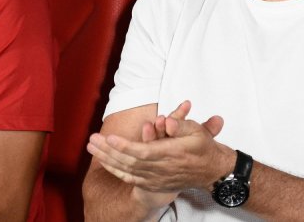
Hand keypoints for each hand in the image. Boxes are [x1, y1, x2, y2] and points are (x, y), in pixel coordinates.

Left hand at [88, 100, 229, 193]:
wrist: (211, 171)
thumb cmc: (203, 147)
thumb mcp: (197, 132)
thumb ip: (180, 126)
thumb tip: (166, 121)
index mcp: (170, 155)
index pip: (142, 152)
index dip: (124, 146)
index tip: (109, 138)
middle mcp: (160, 169)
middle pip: (129, 161)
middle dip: (108, 151)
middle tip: (92, 140)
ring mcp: (156, 178)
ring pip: (127, 170)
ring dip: (107, 159)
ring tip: (92, 148)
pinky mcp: (153, 183)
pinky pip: (130, 178)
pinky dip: (116, 170)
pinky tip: (105, 162)